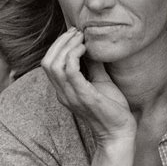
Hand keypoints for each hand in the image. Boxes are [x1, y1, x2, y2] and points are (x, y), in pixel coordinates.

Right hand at [41, 27, 135, 143]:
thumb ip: (93, 65)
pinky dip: (74, 55)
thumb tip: (93, 45)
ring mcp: (71, 96)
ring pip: (54, 65)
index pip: (48, 64)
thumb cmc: (111, 109)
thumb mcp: (100, 81)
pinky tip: (86, 49)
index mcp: (64, 90)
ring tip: (81, 38)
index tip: (74, 34)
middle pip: (47, 62)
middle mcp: (63, 94)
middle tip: (77, 33)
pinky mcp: (84, 97)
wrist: (119, 132)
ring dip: (67, 46)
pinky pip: (70, 71)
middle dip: (60, 42)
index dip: (58, 45)